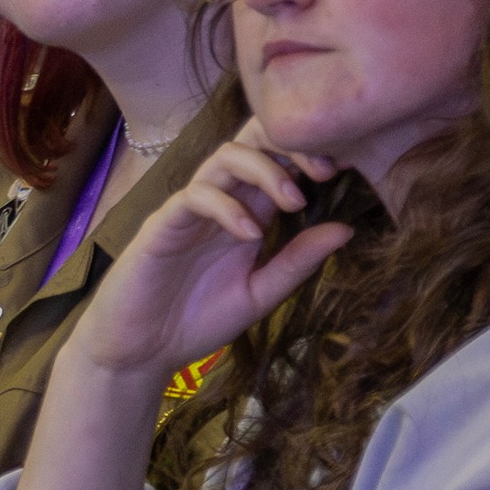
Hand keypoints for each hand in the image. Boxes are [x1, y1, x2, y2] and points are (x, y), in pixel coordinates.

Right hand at [68, 118, 353, 382]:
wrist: (141, 350)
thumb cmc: (196, 319)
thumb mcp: (260, 293)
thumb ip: (297, 261)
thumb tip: (347, 228)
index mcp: (247, 210)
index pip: (279, 157)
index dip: (313, 153)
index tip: (349, 169)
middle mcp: (221, 200)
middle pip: (253, 138)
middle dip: (292, 144)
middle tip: (326, 172)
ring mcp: (191, 208)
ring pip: (225, 156)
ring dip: (266, 171)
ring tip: (294, 203)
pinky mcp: (164, 223)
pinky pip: (196, 196)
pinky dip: (228, 207)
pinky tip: (251, 234)